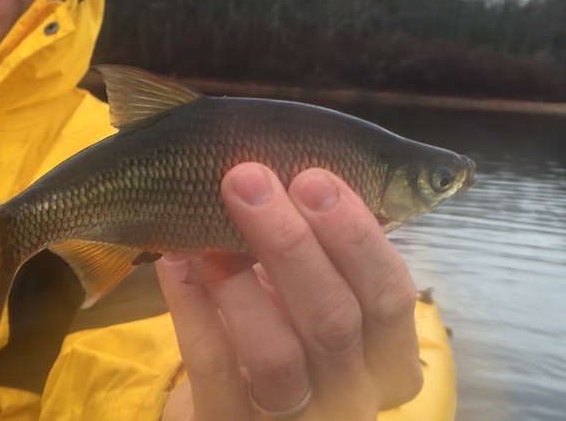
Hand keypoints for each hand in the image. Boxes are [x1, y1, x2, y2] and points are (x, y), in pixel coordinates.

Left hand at [157, 163, 422, 420]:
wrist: (245, 409)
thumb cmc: (292, 329)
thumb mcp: (320, 292)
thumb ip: (320, 247)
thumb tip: (282, 169)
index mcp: (388, 358)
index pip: (390, 295)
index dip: (354, 234)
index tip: (313, 177)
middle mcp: (352, 397)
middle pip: (334, 321)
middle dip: (291, 242)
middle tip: (248, 179)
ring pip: (276, 357)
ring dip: (237, 280)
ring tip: (208, 228)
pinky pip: (212, 368)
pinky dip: (192, 309)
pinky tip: (175, 261)